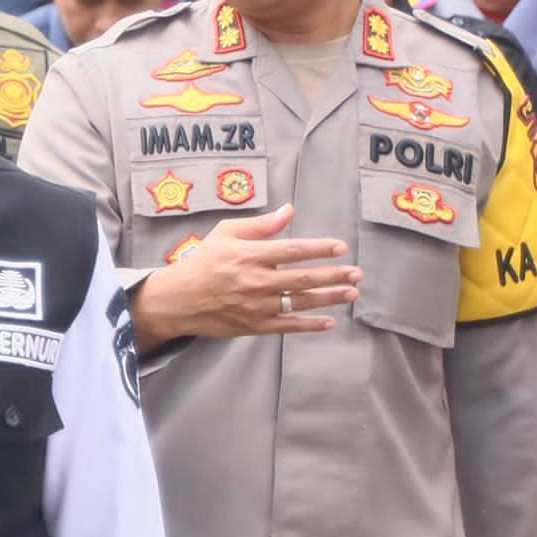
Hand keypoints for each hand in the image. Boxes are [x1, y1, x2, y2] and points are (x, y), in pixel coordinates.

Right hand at [134, 206, 357, 340]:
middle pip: (303, 278)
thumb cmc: (204, 261)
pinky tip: (330, 321)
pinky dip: (310, 325)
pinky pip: (288, 326)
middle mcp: (256, 281)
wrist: (179, 299)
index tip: (340, 247)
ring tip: (352, 293)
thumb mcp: (226, 233)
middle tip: (357, 273)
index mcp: (250, 255)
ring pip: (301, 302)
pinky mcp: (255, 326)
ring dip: (330, 297)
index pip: (293, 250)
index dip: (319, 249)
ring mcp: (256, 306)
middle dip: (334, 275)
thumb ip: (260, 224)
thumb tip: (289, 211)